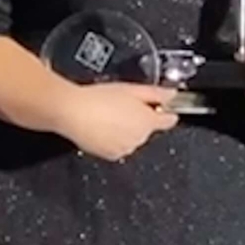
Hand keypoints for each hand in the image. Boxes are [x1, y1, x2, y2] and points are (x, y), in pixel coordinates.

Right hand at [58, 82, 177, 160]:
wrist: (72, 112)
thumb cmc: (98, 99)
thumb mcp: (132, 89)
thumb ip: (156, 93)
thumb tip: (172, 95)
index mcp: (147, 121)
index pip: (168, 121)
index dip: (167, 113)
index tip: (166, 110)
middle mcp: (139, 138)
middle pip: (147, 129)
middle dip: (140, 119)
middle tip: (123, 106)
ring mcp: (125, 149)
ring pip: (133, 138)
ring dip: (126, 130)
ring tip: (109, 115)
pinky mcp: (111, 155)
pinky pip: (119, 147)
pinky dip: (114, 139)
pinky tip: (103, 127)